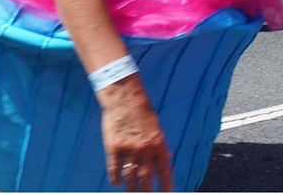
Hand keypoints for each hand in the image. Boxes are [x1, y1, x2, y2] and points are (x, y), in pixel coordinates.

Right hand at [99, 77, 171, 191]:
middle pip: (146, 178)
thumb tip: (168, 158)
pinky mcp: (114, 148)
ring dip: (132, 188)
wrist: (125, 98)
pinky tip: (117, 183)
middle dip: (147, 191)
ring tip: (132, 193)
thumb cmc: (143, 111)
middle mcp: (145, 149)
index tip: (168, 194)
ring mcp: (129, 149)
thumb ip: (160, 144)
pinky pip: (114, 169)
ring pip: (130, 176)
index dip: (167, 184)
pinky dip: (116, 178)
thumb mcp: (156, 126)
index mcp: (158, 143)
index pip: (165, 169)